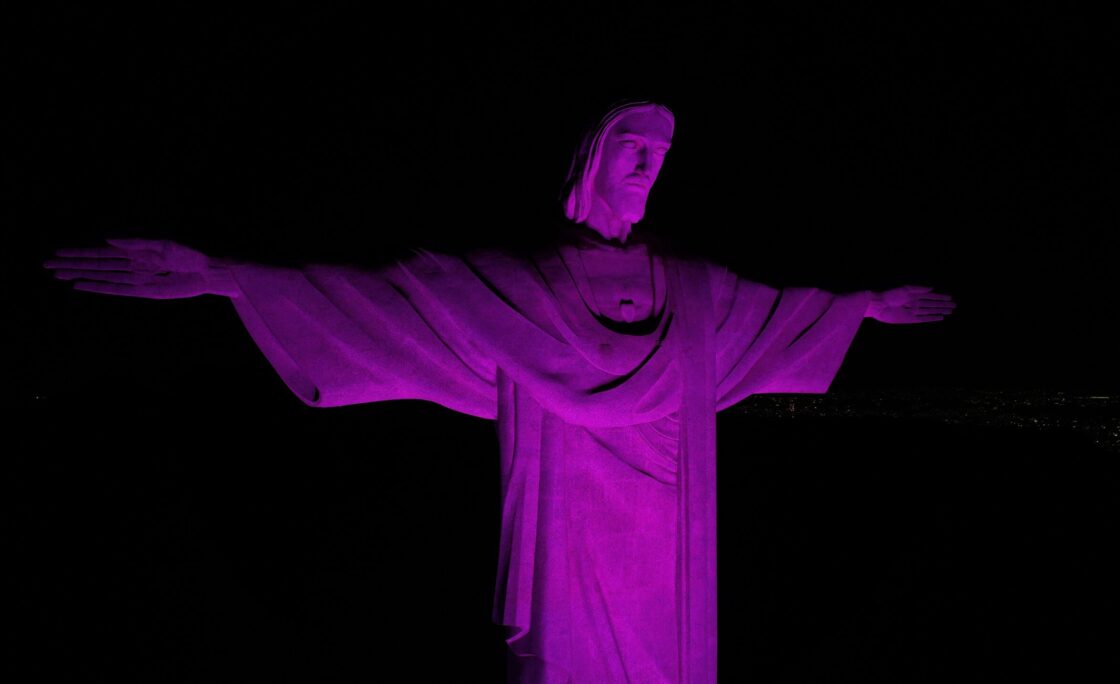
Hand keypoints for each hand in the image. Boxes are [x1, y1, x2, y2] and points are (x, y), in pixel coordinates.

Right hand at [42, 238, 235, 298]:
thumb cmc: (189, 254)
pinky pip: (117, 290)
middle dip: (72, 265)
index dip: (79, 253)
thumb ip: (134, 243)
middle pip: (96, 265)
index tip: (58, 253)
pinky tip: (82, 286)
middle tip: (47, 266)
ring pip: (102, 277)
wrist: (210, 271)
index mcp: (136, 251)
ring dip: (80, 276)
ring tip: (59, 276)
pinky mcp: (144, 292)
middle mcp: (132, 265)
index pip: (101, 253)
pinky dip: (99, 288)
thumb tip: (107, 240)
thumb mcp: (162, 244)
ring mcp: (136, 279)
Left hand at [867, 285, 955, 323]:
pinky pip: (923, 319)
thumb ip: (919, 289)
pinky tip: (940, 318)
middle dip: (943, 305)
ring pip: (930, 311)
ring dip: (940, 311)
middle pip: (932, 304)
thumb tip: (932, 288)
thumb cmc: (890, 295)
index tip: (950, 298)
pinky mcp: (910, 319)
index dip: (940, 297)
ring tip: (950, 311)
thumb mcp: (905, 289)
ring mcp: (913, 311)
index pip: (931, 296)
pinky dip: (932, 318)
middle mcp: (915, 303)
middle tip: (954, 306)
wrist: (879, 305)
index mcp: (914, 294)